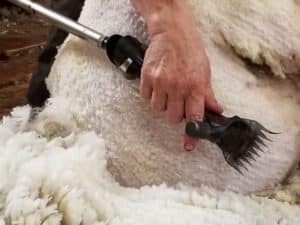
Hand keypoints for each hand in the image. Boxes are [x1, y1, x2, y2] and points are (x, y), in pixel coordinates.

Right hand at [132, 0, 222, 149]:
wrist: (172, 32)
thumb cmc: (190, 50)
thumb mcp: (205, 72)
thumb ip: (208, 95)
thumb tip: (216, 111)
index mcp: (195, 87)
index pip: (194, 117)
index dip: (192, 134)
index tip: (188, 145)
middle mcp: (177, 86)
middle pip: (173, 117)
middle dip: (176, 113)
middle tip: (178, 101)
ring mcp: (160, 82)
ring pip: (158, 109)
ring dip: (163, 104)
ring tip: (167, 89)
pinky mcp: (147, 77)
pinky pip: (146, 97)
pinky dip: (151, 94)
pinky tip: (157, 84)